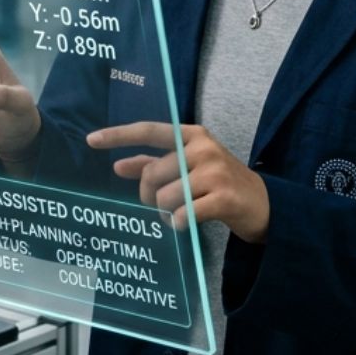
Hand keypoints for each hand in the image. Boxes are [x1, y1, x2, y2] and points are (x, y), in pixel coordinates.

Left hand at [91, 122, 270, 242]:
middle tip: (160, 206)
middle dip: (148, 195)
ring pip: (165, 196)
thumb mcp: (189, 166)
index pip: (149, 130)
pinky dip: (179, 223)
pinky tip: (186, 224)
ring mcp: (215, 171)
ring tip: (177, 215)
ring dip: (165, 213)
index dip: (118, 135)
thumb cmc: (219, 183)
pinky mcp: (224, 197)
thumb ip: (154, 163)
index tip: (91, 140)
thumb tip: (117, 165)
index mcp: (192, 135)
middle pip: (152, 173)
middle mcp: (203, 148)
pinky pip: (184, 214)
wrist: (265, 204)